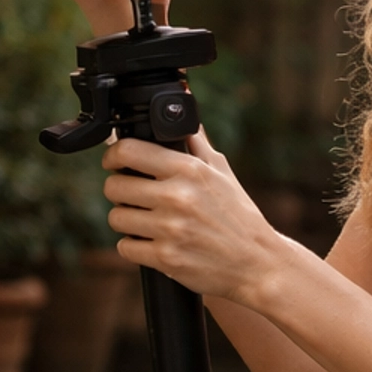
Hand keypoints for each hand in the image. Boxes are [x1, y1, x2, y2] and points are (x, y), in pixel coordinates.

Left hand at [102, 132, 284, 305]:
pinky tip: (151, 242)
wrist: (257, 263)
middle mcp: (177, 197)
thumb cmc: (238, 216)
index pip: (129, 151)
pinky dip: (134, 246)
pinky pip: (125, 247)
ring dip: (126, 220)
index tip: (115, 162)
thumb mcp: (221, 171)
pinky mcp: (166, 259)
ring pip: (117, 218)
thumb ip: (195, 142)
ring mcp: (170, 229)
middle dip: (120, 191)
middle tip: (134, 195)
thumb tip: (183, 108)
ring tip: (145, 220)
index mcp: (189, 170)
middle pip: (114, 187)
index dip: (113, 156)